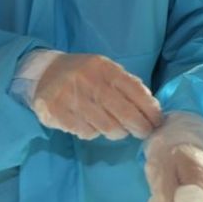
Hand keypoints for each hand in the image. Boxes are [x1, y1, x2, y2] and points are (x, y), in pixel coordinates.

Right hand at [29, 53, 162, 140]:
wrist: (45, 72)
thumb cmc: (85, 74)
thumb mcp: (107, 71)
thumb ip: (128, 85)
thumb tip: (152, 106)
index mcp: (105, 68)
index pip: (135, 91)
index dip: (150, 109)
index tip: (157, 121)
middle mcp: (88, 80)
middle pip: (123, 113)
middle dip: (139, 127)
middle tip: (144, 132)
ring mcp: (71, 96)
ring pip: (106, 126)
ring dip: (118, 132)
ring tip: (119, 130)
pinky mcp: (56, 112)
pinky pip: (86, 132)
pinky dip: (95, 133)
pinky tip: (94, 126)